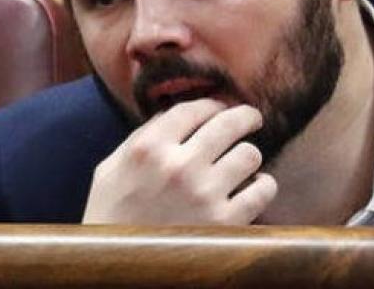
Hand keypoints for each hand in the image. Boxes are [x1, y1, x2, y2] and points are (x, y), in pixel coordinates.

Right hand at [82, 99, 277, 224]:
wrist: (117, 269)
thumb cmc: (110, 218)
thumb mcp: (110, 170)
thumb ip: (141, 138)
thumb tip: (172, 116)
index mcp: (148, 148)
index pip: (192, 109)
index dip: (211, 104)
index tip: (219, 108)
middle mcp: (178, 165)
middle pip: (229, 123)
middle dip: (244, 116)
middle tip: (251, 118)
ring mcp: (204, 193)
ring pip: (249, 153)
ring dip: (248, 154)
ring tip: (244, 160)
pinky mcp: (225, 222)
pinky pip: (263, 189)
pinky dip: (263, 185)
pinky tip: (255, 186)